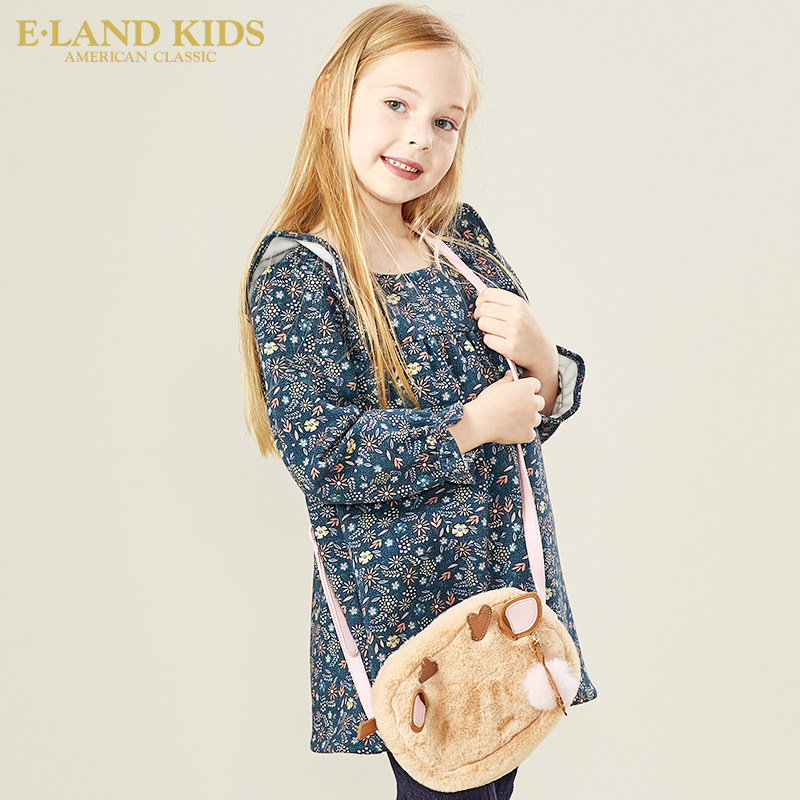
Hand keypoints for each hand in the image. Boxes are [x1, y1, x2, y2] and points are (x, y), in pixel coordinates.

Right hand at [471, 369, 545, 444]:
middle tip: (517, 408)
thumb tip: (511, 374)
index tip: (521, 393)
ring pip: (536, 419)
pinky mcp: (528, 434)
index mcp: (527, 388)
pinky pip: (530, 433)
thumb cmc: (486, 403)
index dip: (528, 389)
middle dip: (531, 404)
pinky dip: (523, 433)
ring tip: (511, 420)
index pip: (536, 384)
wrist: (479, 422)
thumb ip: (507, 380)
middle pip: (540, 402)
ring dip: (528, 419)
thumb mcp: (496, 386)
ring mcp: (532, 419)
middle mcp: (533, 402)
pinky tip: (511, 431)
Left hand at [473, 287, 558, 414]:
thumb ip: (503, 302)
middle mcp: (516, 315)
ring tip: (493, 331)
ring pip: (482, 323)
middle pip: (482, 309)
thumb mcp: (521, 310)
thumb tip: (479, 294)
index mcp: (518, 303)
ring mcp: (513, 331)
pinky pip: (487, 339)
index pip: (488, 294)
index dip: (480, 301)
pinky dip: (490, 341)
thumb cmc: (527, 329)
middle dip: (478, 315)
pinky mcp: (510, 347)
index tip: (481, 306)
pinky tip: (499, 341)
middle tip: (484, 321)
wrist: (542, 352)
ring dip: (484, 329)